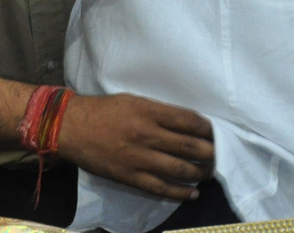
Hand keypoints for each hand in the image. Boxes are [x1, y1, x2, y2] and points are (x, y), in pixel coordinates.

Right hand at [56, 92, 214, 200]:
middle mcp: (147, 134)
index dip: (207, 128)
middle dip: (210, 151)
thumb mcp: (132, 100)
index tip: (216, 132)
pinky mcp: (131, 176)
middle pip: (189, 146)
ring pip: (179, 169)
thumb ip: (158, 111)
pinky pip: (161, 188)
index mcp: (148, 111)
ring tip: (210, 172)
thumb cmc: (103, 110)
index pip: (188, 120)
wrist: (72, 128)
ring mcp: (140, 158)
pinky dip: (180, 192)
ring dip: (200, 172)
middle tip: (221, 154)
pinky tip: (192, 192)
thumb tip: (184, 122)